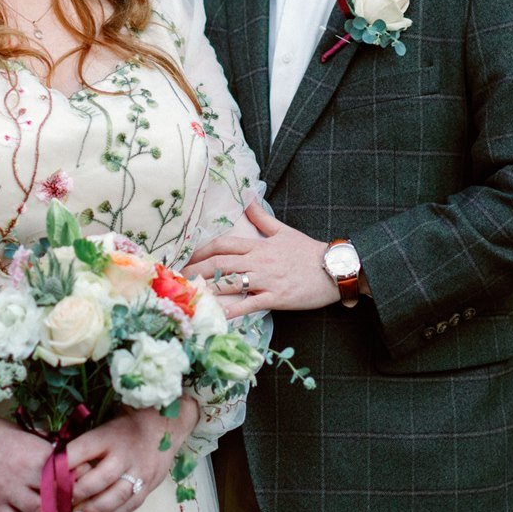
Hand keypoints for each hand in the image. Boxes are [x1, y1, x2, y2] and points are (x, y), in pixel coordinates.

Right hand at [0, 412, 85, 511]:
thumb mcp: (25, 434)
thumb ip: (46, 448)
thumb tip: (71, 459)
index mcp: (34, 451)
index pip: (65, 467)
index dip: (83, 476)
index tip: (100, 484)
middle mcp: (23, 472)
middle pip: (56, 491)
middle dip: (77, 503)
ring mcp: (8, 490)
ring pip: (39, 511)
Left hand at [65, 399, 198, 511]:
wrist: (165, 425)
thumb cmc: (126, 424)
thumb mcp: (103, 423)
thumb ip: (82, 442)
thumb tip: (52, 457)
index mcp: (110, 435)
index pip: (80, 451)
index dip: (60, 466)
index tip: (44, 477)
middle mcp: (125, 455)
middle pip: (96, 481)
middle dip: (74, 494)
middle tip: (58, 502)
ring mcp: (139, 473)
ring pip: (112, 499)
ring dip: (90, 510)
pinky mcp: (148, 486)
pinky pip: (127, 507)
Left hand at [183, 199, 337, 314]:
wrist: (334, 268)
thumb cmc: (308, 251)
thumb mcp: (284, 230)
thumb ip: (261, 217)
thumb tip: (247, 196)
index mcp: (258, 245)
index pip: (223, 244)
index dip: (202, 251)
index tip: (186, 257)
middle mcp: (259, 261)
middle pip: (220, 263)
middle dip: (197, 270)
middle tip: (178, 278)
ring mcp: (267, 280)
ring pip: (231, 282)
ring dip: (208, 288)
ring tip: (189, 295)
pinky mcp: (276, 298)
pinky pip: (250, 304)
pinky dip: (232, 310)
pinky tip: (217, 315)